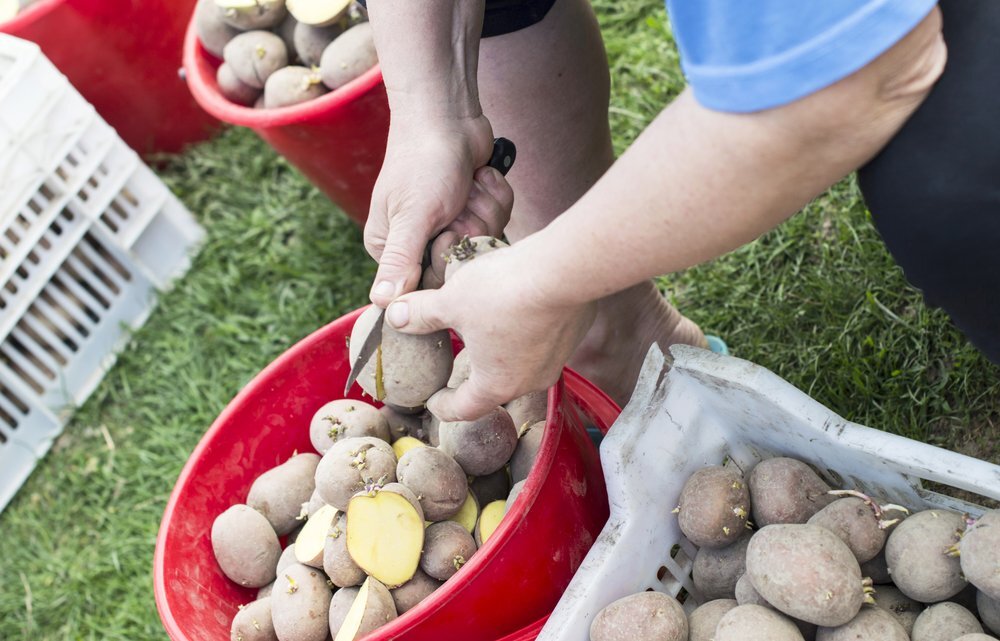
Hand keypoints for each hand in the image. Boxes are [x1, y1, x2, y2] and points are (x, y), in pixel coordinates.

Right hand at [364, 116, 512, 305]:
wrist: (449, 114)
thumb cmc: (425, 161)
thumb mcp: (412, 216)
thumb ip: (400, 261)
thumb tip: (380, 304)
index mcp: (390, 248)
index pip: (428, 286)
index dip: (447, 260)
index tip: (448, 232)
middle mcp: (417, 241)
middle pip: (460, 266)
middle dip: (469, 229)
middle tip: (458, 201)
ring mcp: (448, 224)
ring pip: (483, 243)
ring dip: (484, 209)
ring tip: (468, 185)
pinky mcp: (472, 208)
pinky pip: (497, 221)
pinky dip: (494, 196)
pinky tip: (480, 178)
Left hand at [382, 241, 597, 420]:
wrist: (562, 268)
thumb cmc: (502, 291)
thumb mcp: (450, 301)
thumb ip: (421, 313)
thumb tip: (394, 316)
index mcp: (495, 384)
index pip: (465, 410)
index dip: (444, 406)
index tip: (434, 401)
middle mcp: (530, 381)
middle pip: (497, 387)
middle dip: (476, 376)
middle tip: (462, 361)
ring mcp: (557, 359)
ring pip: (525, 363)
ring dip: (506, 351)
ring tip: (492, 330)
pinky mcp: (574, 333)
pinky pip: (547, 340)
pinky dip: (531, 331)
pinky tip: (522, 307)